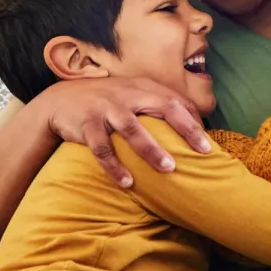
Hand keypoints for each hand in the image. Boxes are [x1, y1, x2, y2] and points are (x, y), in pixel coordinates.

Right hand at [38, 78, 208, 187]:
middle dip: (185, 129)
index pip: (176, 100)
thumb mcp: (132, 95)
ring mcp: (106, 108)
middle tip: (203, 151)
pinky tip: (128, 183)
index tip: (209, 142)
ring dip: (151, 149)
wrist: (60, 100)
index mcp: (143, 88)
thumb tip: (194, 127)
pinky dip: (115, 166)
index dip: (194, 120)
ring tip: (169, 169)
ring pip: (132, 128)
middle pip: (163, 107)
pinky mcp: (87, 124)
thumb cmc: (108, 102)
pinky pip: (102, 148)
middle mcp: (127, 95)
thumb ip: (158, 105)